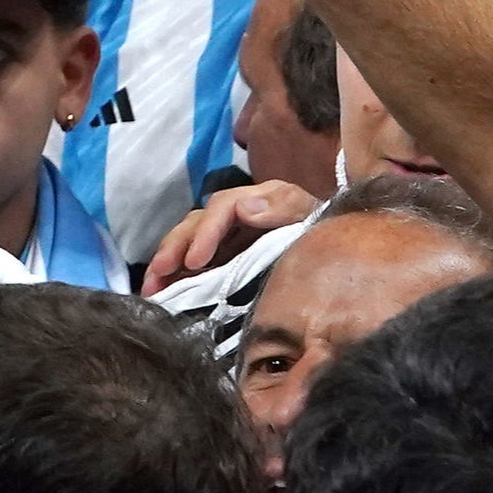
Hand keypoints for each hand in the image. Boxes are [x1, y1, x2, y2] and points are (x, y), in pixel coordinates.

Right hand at [142, 178, 321, 294]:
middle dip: (174, 248)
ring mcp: (227, 237)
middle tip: (158, 274)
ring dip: (167, 265)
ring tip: (151, 288)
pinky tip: (163, 292)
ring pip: (188, 243)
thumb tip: (244, 208)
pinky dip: (177, 276)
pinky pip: (194, 263)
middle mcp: (234, 215)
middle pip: (195, 224)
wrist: (341, 252)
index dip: (205, 233)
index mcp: (255, 200)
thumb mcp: (309, 213)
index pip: (221, 208)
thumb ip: (283, 207)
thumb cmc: (324, 232)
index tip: (195, 261)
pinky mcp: (224, 258)